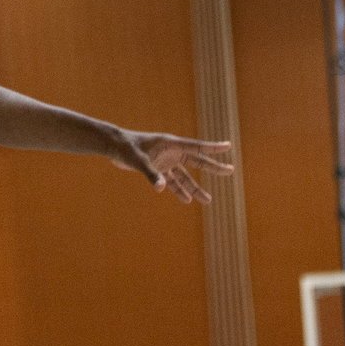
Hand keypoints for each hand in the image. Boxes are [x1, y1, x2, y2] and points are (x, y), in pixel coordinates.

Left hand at [112, 131, 233, 203]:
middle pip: (197, 161)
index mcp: (171, 144)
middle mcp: (172, 152)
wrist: (114, 147)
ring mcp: (166, 161)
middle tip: (230, 170)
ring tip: (208, 201)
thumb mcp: (138, 160)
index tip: (228, 146)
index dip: (213, 147)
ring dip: (195, 188)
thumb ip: (150, 173)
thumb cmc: (126, 148)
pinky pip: (172, 182)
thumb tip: (161, 188)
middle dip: (213, 167)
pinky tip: (187, 200)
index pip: (197, 146)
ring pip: (185, 177)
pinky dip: (178, 191)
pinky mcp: (158, 169)